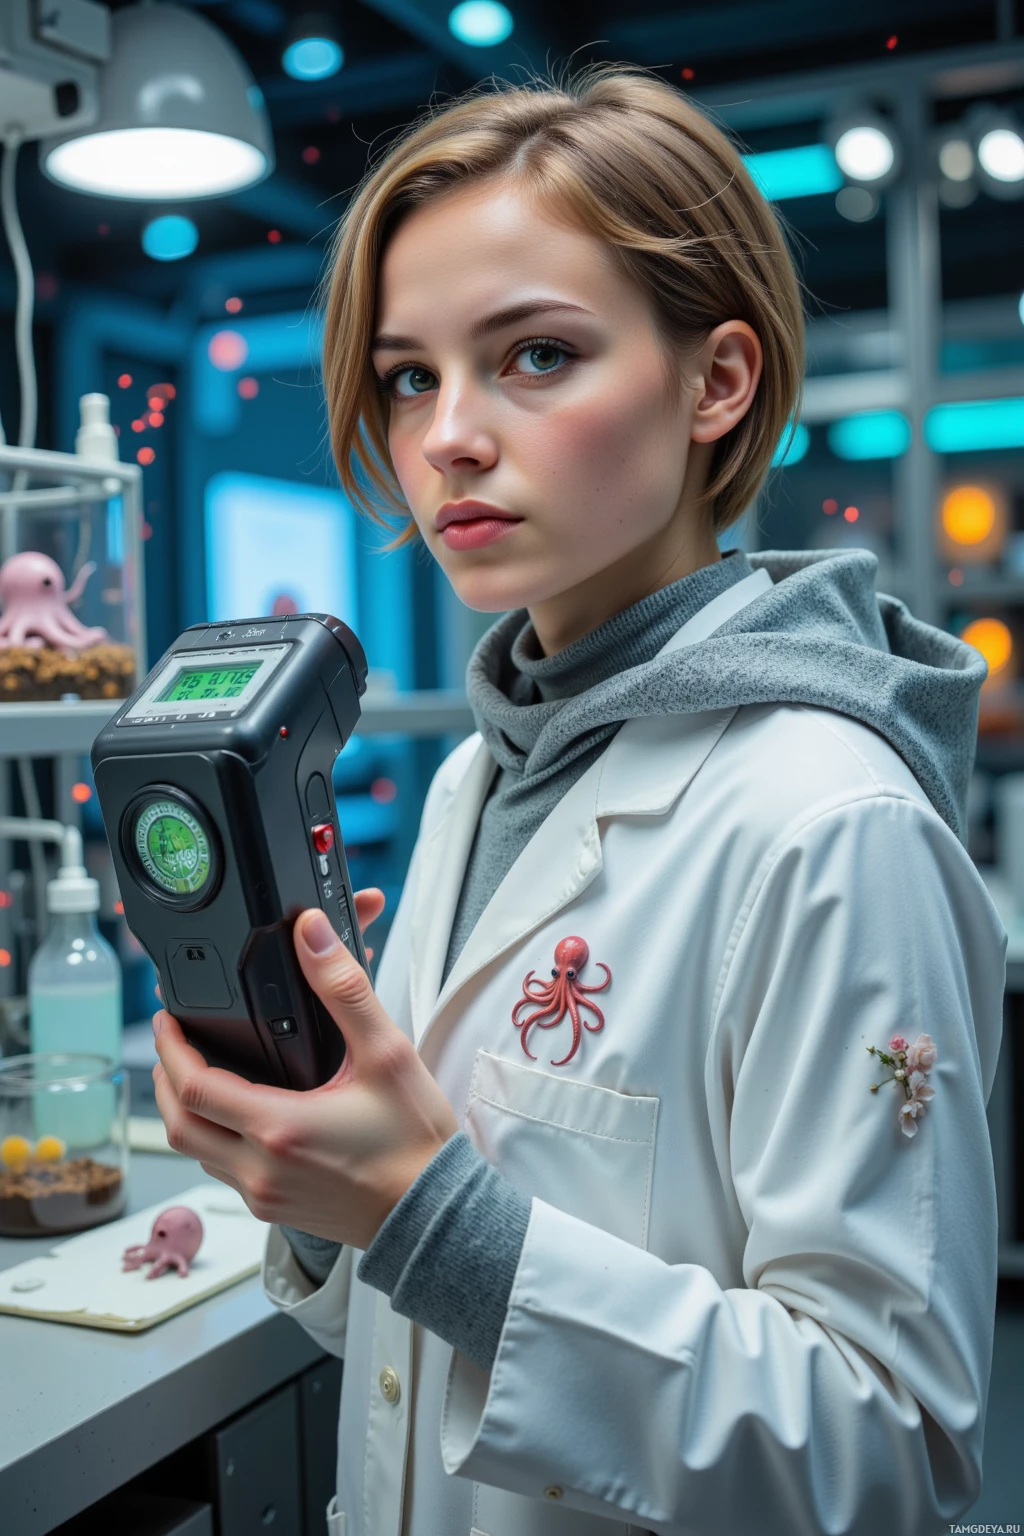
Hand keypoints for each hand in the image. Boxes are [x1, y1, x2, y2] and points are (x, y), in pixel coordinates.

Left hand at [151, 889, 458, 1248]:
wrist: (435, 1214)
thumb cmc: (415, 1142)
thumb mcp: (387, 1054)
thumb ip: (344, 989)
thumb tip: (312, 935)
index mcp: (279, 1128)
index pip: (193, 1087)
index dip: (169, 1048)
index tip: (167, 1020)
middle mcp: (261, 1169)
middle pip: (179, 1124)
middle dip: (163, 1079)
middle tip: (171, 1044)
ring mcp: (264, 1196)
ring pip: (196, 1152)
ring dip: (186, 1111)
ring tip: (197, 1073)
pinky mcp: (275, 1209)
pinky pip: (223, 1172)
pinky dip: (213, 1139)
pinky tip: (235, 1114)